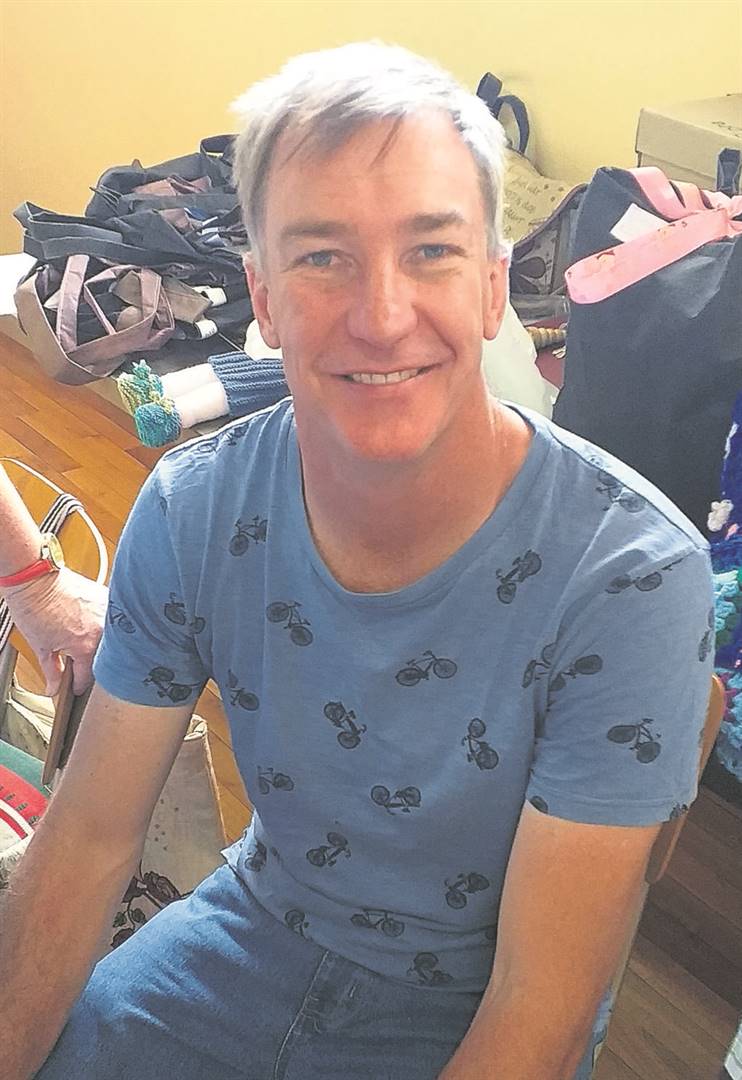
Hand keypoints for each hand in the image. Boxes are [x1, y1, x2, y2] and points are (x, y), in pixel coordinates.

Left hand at [2, 568, 107, 694]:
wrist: (36, 577)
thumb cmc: (35, 605)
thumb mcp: (41, 646)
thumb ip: (51, 671)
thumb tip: (54, 688)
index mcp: (86, 646)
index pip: (87, 676)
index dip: (78, 685)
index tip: (75, 687)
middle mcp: (103, 630)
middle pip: (104, 659)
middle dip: (92, 666)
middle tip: (79, 667)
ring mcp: (109, 612)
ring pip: (112, 640)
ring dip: (102, 646)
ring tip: (84, 642)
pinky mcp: (109, 598)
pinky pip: (113, 620)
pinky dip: (106, 627)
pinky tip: (93, 625)